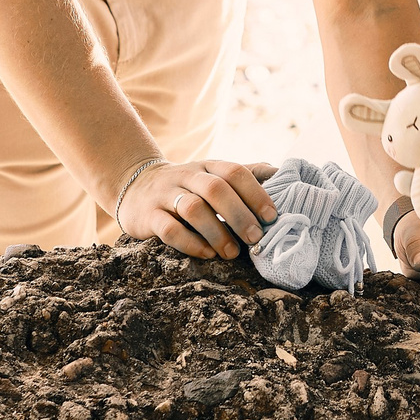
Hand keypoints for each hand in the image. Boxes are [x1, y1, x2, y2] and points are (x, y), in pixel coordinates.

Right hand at [116, 159, 277, 258]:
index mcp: (207, 166)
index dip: (255, 193)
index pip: (234, 172)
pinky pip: (168, 229)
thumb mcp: (214, 174)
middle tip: (256, 238)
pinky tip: (207, 254)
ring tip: (232, 253)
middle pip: (215, 189)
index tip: (272, 216)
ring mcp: (165, 195)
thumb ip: (246, 174)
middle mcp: (186, 176)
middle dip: (239, 214)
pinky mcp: (148, 216)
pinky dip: (190, 243)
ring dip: (216, 232)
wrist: (135, 185)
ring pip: (192, 208)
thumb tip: (284, 173)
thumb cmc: (188, 186)